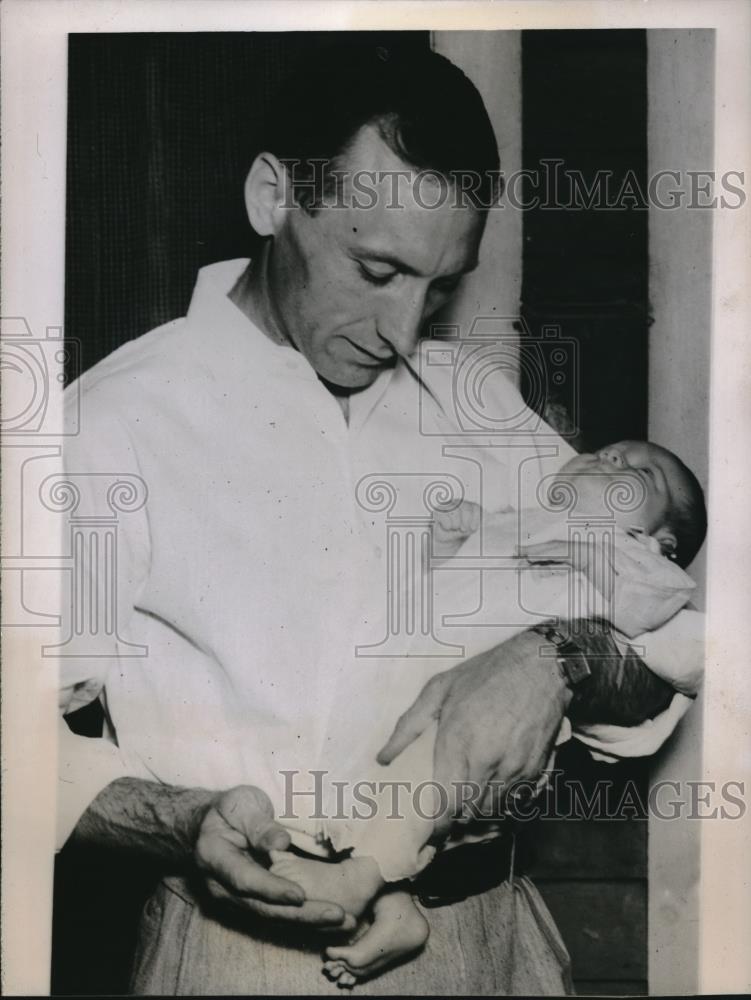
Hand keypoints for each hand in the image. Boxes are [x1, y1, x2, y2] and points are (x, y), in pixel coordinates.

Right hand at [193, 785, 355, 929]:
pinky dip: (305, 920)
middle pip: (263, 908)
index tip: (300, 895)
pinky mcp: (252, 904)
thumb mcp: (242, 805)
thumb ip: (259, 824)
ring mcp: (236, 900)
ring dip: (309, 922)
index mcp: (214, 858)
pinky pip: (278, 916)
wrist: (212, 825)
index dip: (272, 889)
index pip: (245, 879)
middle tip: (337, 915)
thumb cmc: (229, 809)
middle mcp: (221, 888)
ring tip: (344, 921)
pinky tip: (331, 921)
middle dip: (301, 915)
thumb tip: (281, 843)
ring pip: (273, 918)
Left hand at [377, 630, 572, 835]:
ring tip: (467, 801)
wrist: (539, 666)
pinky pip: (515, 800)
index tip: (429, 827)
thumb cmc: (485, 674)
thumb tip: (385, 758)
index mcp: (458, 740)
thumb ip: (409, 726)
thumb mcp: (439, 689)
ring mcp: (514, 766)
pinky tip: (492, 789)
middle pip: (468, 811)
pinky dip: (502, 801)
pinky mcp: (536, 768)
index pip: (445, 801)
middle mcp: (487, 759)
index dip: (436, 824)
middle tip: (445, 813)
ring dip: (478, 810)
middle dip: (456, 818)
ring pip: (492, 809)